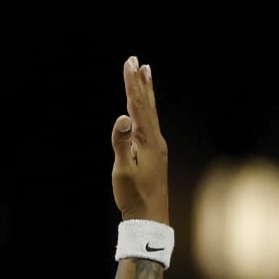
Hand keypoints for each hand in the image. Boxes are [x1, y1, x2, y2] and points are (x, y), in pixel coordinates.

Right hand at [111, 55, 167, 223]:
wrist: (150, 217)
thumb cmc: (134, 195)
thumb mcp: (123, 170)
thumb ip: (121, 143)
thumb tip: (122, 117)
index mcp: (148, 140)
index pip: (138, 106)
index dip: (132, 84)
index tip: (129, 64)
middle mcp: (156, 139)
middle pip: (148, 105)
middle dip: (141, 82)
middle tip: (137, 62)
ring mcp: (157, 146)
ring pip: (151, 113)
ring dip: (147, 93)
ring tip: (146, 75)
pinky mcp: (155, 154)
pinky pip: (150, 124)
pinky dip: (147, 110)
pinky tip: (144, 111)